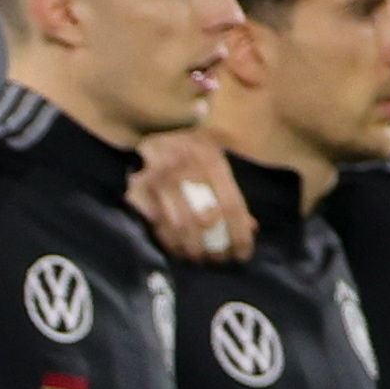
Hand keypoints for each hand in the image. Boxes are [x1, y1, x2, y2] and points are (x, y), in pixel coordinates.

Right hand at [129, 128, 252, 263]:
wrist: (145, 127)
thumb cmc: (186, 144)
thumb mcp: (215, 155)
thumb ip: (231, 190)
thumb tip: (252, 226)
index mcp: (210, 157)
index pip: (230, 204)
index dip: (239, 234)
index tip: (243, 254)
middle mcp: (186, 166)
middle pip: (204, 220)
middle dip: (213, 247)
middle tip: (218, 260)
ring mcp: (159, 177)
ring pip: (179, 226)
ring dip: (190, 249)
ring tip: (199, 259)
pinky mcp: (137, 188)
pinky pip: (156, 224)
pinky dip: (168, 242)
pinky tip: (176, 250)